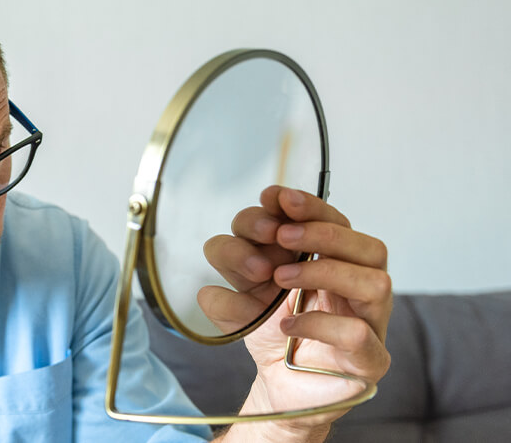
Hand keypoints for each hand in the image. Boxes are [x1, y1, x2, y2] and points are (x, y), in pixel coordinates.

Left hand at [205, 185, 390, 438]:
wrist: (281, 388)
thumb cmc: (273, 332)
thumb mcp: (241, 294)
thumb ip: (231, 278)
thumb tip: (210, 284)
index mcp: (333, 260)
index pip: (335, 221)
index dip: (308, 205)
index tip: (274, 197)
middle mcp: (358, 286)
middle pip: (366, 244)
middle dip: (320, 231)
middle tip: (279, 234)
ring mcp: (370, 323)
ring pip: (375, 281)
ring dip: (322, 271)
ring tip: (278, 278)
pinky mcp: (369, 361)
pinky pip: (359, 334)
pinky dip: (320, 323)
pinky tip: (288, 325)